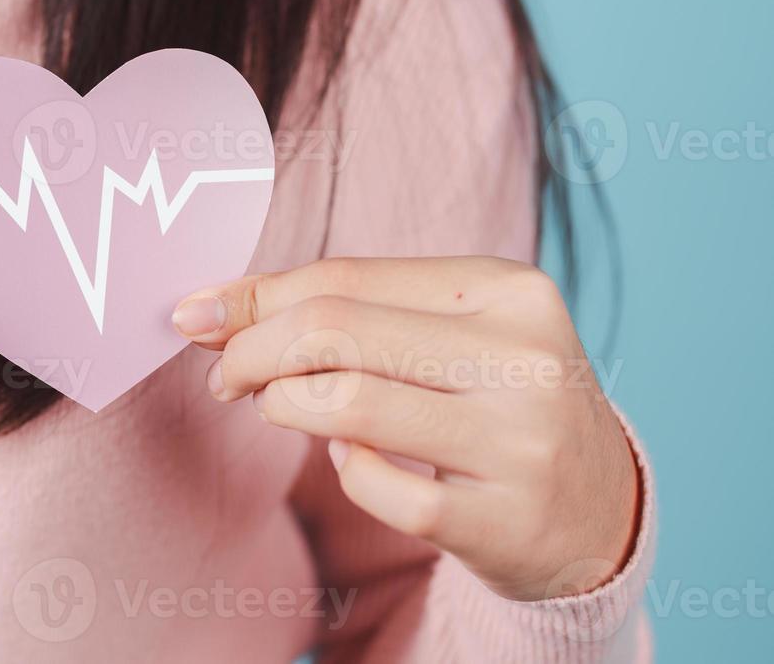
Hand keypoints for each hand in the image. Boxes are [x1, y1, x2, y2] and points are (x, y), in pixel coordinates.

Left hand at [171, 256, 640, 600]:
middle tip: (224, 376)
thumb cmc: (495, 398)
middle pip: (334, 332)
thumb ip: (342, 307)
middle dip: (251, 351)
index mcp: (508, 289)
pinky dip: (345, 470)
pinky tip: (353, 458)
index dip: (253, 300)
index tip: (198, 318)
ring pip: (346, 406)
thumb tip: (209, 307)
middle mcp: (524, 359)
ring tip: (281, 409)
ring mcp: (521, 443)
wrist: (602, 508)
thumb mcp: (444, 331)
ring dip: (284, 406)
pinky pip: (377, 488)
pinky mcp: (504, 521)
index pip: (342, 279)